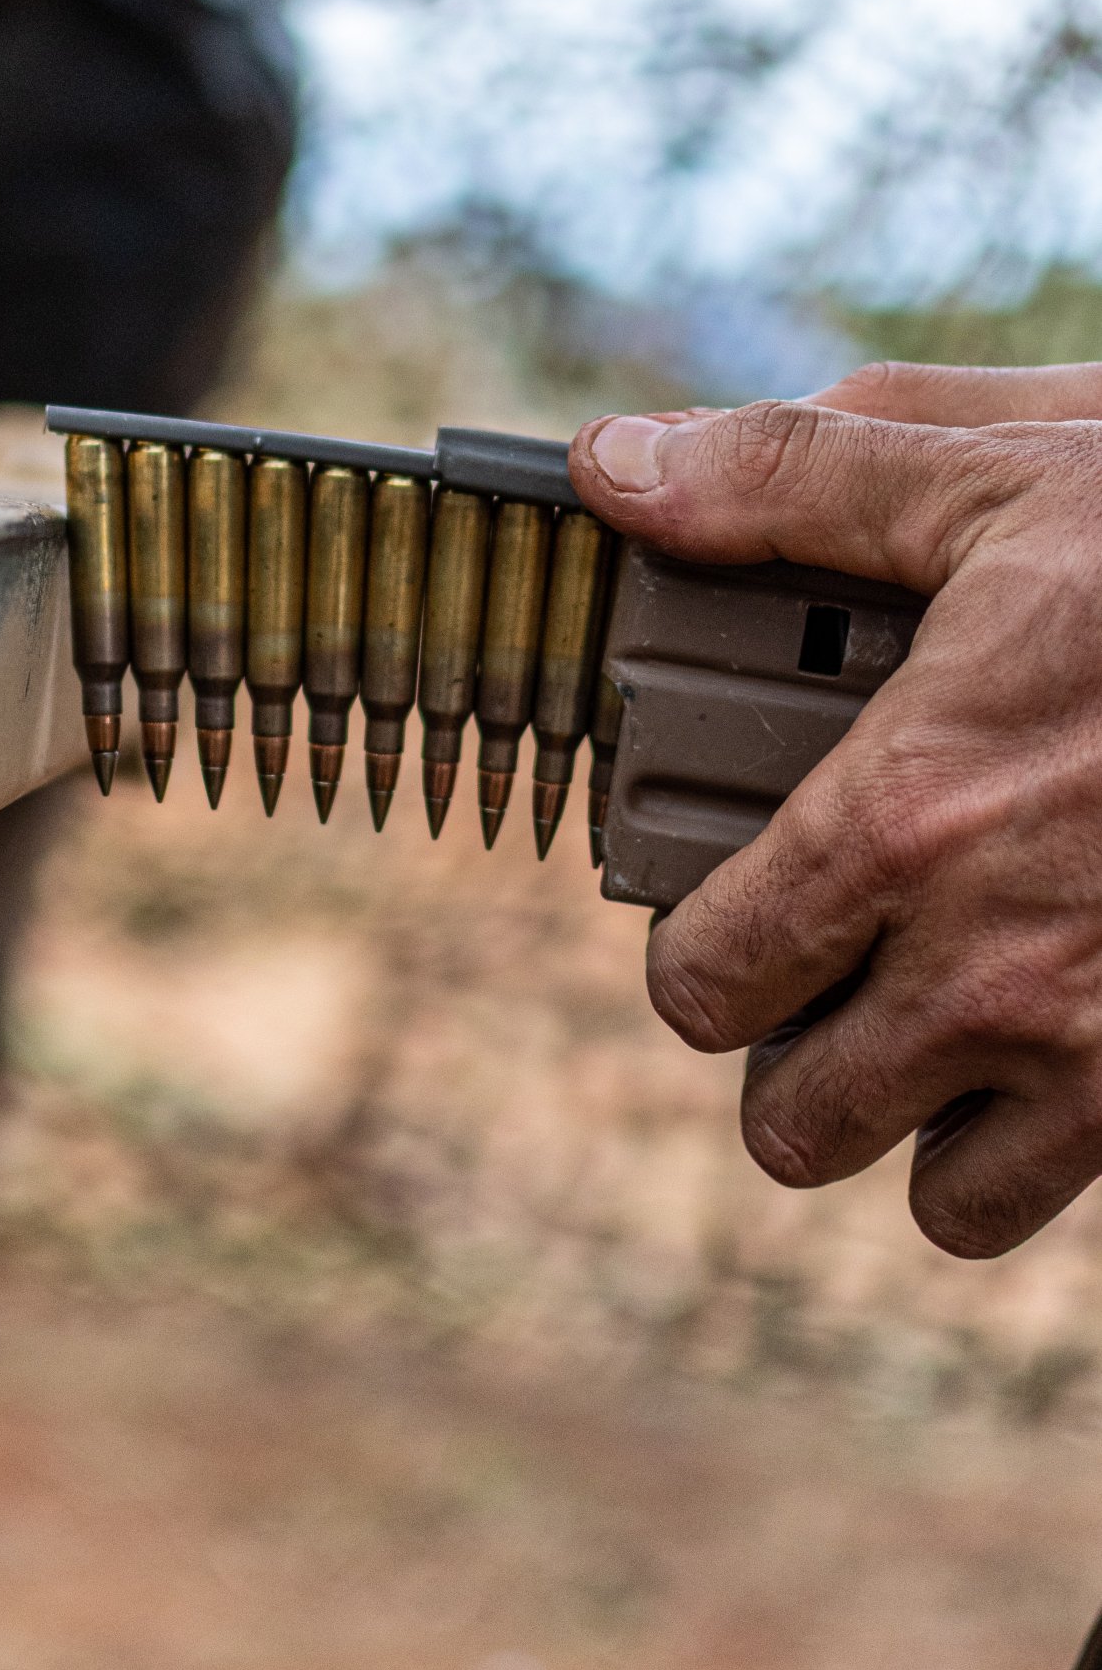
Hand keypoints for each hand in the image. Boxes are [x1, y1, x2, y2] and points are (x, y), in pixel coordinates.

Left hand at [568, 382, 1101, 1257]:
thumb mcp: (997, 476)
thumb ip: (785, 481)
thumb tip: (614, 468)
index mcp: (906, 818)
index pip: (706, 979)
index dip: (694, 950)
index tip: (724, 912)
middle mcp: (992, 966)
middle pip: (795, 1121)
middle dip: (789, 1053)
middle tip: (826, 974)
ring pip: (940, 1197)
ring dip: (919, 1124)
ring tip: (937, 1022)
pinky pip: (1077, 1201)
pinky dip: (1050, 1145)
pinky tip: (1058, 1037)